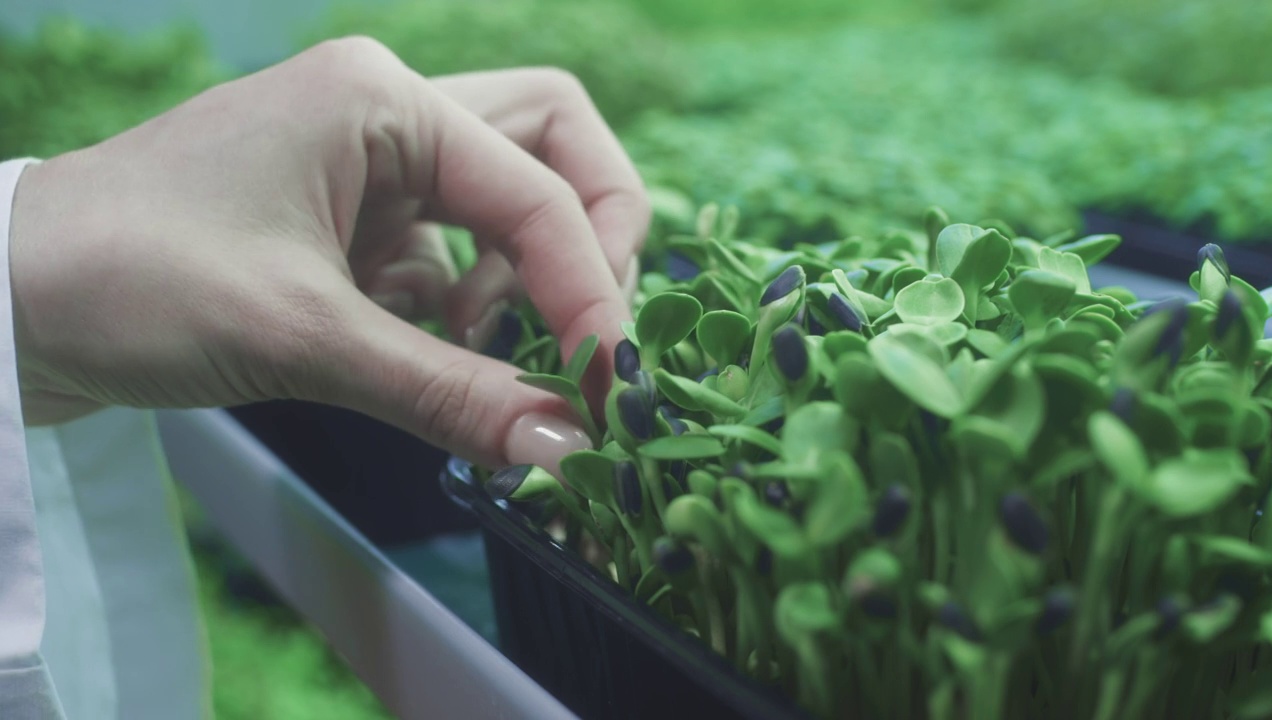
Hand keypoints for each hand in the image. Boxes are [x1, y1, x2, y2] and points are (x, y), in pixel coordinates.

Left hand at [8, 37, 649, 472]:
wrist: (13, 301)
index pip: (539, 186)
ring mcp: (372, 161)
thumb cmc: (133, 283)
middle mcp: (388, 111)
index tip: (604, 382)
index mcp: (380, 99)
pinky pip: (456, 248)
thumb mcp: (304, 339)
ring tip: (485, 345)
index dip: (587, 286)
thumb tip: (569, 448)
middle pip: (553, 143)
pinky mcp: (355, 216)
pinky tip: (428, 348)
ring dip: (528, 271)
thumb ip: (449, 393)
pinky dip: (468, 302)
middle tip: (584, 329)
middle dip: (590, 235)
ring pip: (512, 191)